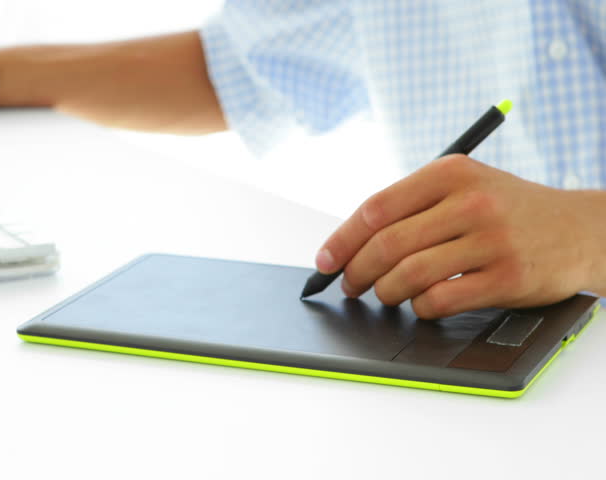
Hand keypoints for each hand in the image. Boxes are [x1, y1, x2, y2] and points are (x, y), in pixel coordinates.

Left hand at [315, 154, 603, 317]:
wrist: (582, 229)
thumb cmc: (509, 209)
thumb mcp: (465, 187)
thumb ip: (413, 205)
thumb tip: (349, 243)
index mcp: (451, 173)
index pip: (376, 208)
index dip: (342, 239)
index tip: (324, 261)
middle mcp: (471, 201)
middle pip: (387, 244)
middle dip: (356, 271)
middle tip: (349, 286)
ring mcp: (492, 239)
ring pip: (409, 275)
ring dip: (385, 292)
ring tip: (384, 295)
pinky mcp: (508, 276)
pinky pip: (441, 300)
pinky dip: (420, 307)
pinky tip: (422, 304)